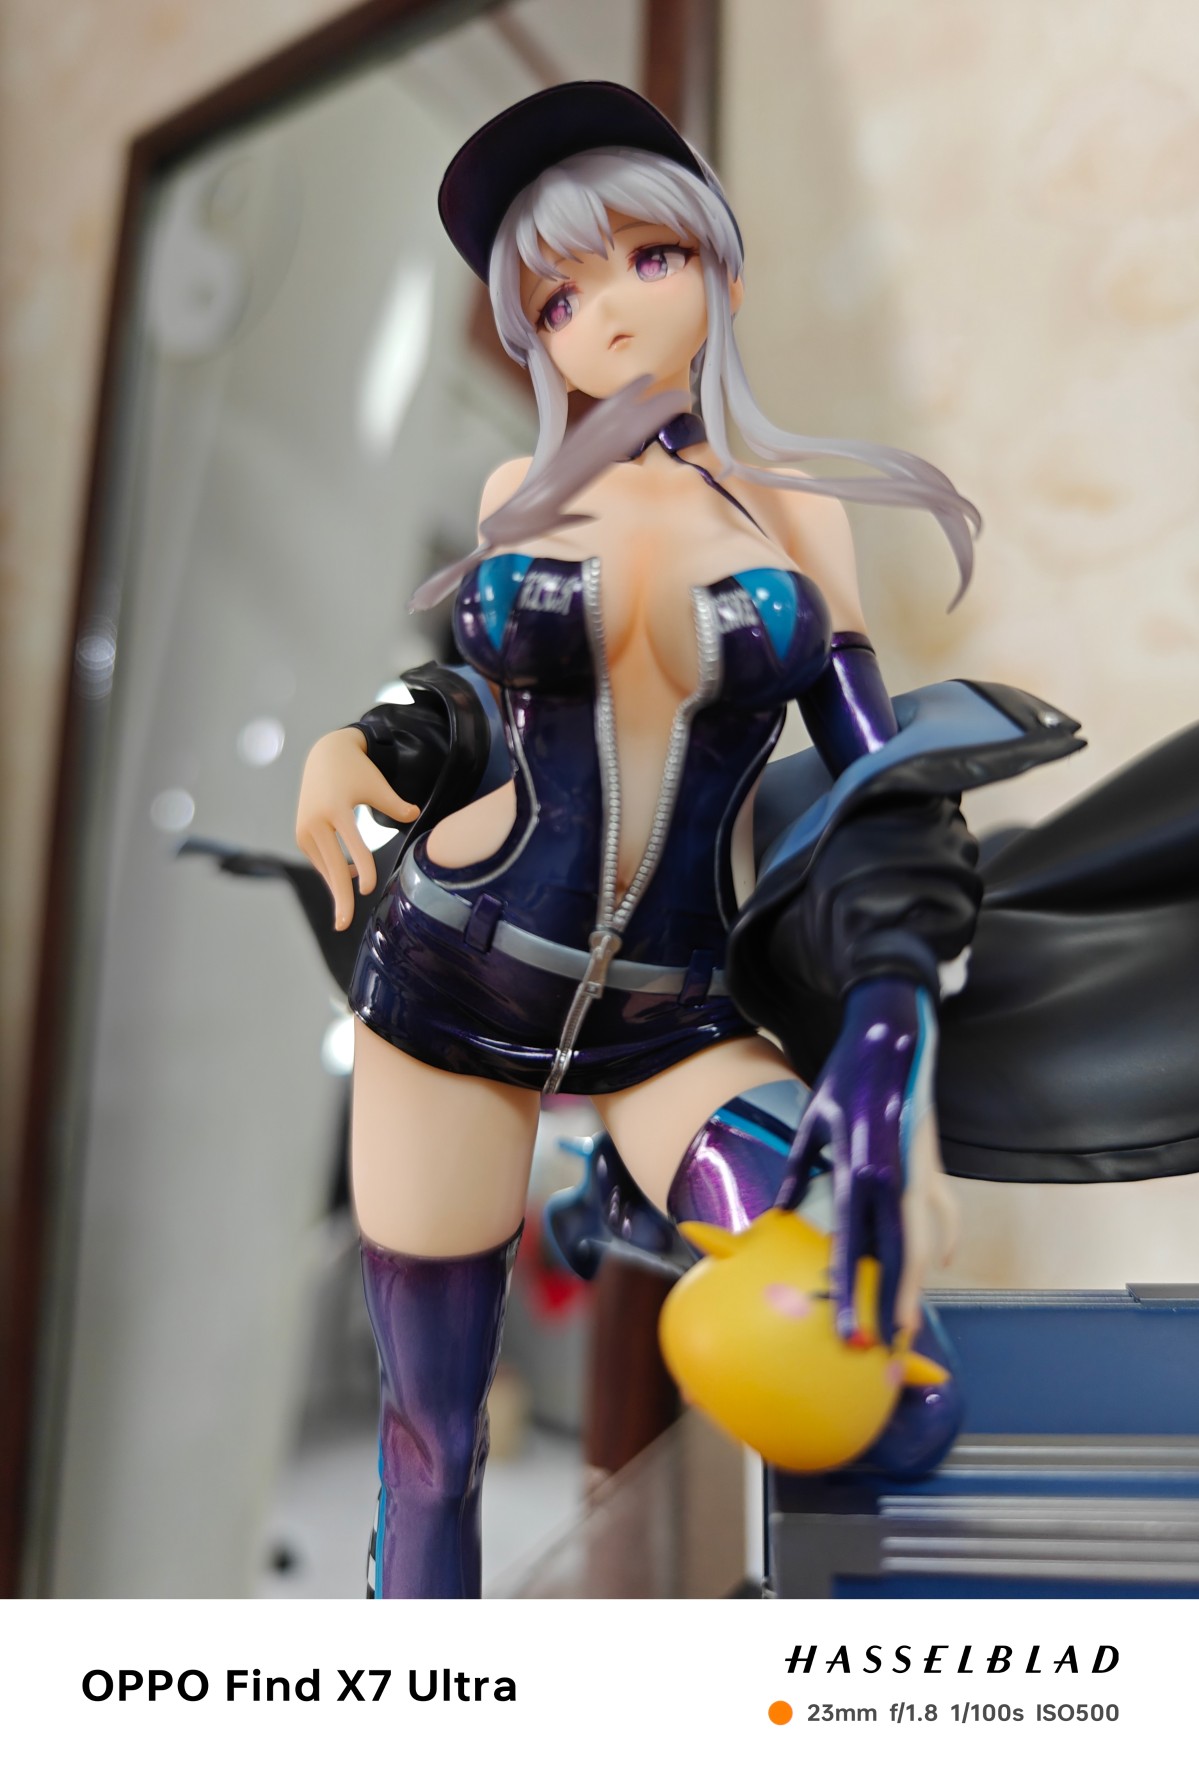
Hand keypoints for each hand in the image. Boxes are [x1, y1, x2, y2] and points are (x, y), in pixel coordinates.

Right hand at [295, 728, 417, 929]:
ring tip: (345, 914)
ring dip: (338, 889)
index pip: (353, 843)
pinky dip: (335, 873)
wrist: (323, 756)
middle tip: (344, 924)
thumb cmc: (356, 770)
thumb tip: (415, 814)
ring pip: (326, 868)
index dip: (363, 867)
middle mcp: (315, 822)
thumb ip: (395, 804)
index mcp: (335, 808)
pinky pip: (322, 862)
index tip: (370, 888)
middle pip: (332, 866)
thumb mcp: (377, 784)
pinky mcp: (302, 836)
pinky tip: (351, 878)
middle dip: (340, 898)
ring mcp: (305, 830)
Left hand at [782, 978, 936, 1345]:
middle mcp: (891, 1179)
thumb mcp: (813, 1123)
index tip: (849, 1332)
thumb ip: (799, 1170)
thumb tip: (781, 1211)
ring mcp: (919, 1174)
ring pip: (924, 1245)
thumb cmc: (846, 1078)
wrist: (892, 1036)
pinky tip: (939, 1265)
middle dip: (892, 1308)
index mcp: (855, 1170)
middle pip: (897, 1259)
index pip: (853, 1247)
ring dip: (915, 1286)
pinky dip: (940, 1242)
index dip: (852, 1293)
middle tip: (887, 1351)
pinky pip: (940, 1216)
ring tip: (906, 1324)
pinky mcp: (934, 1165)